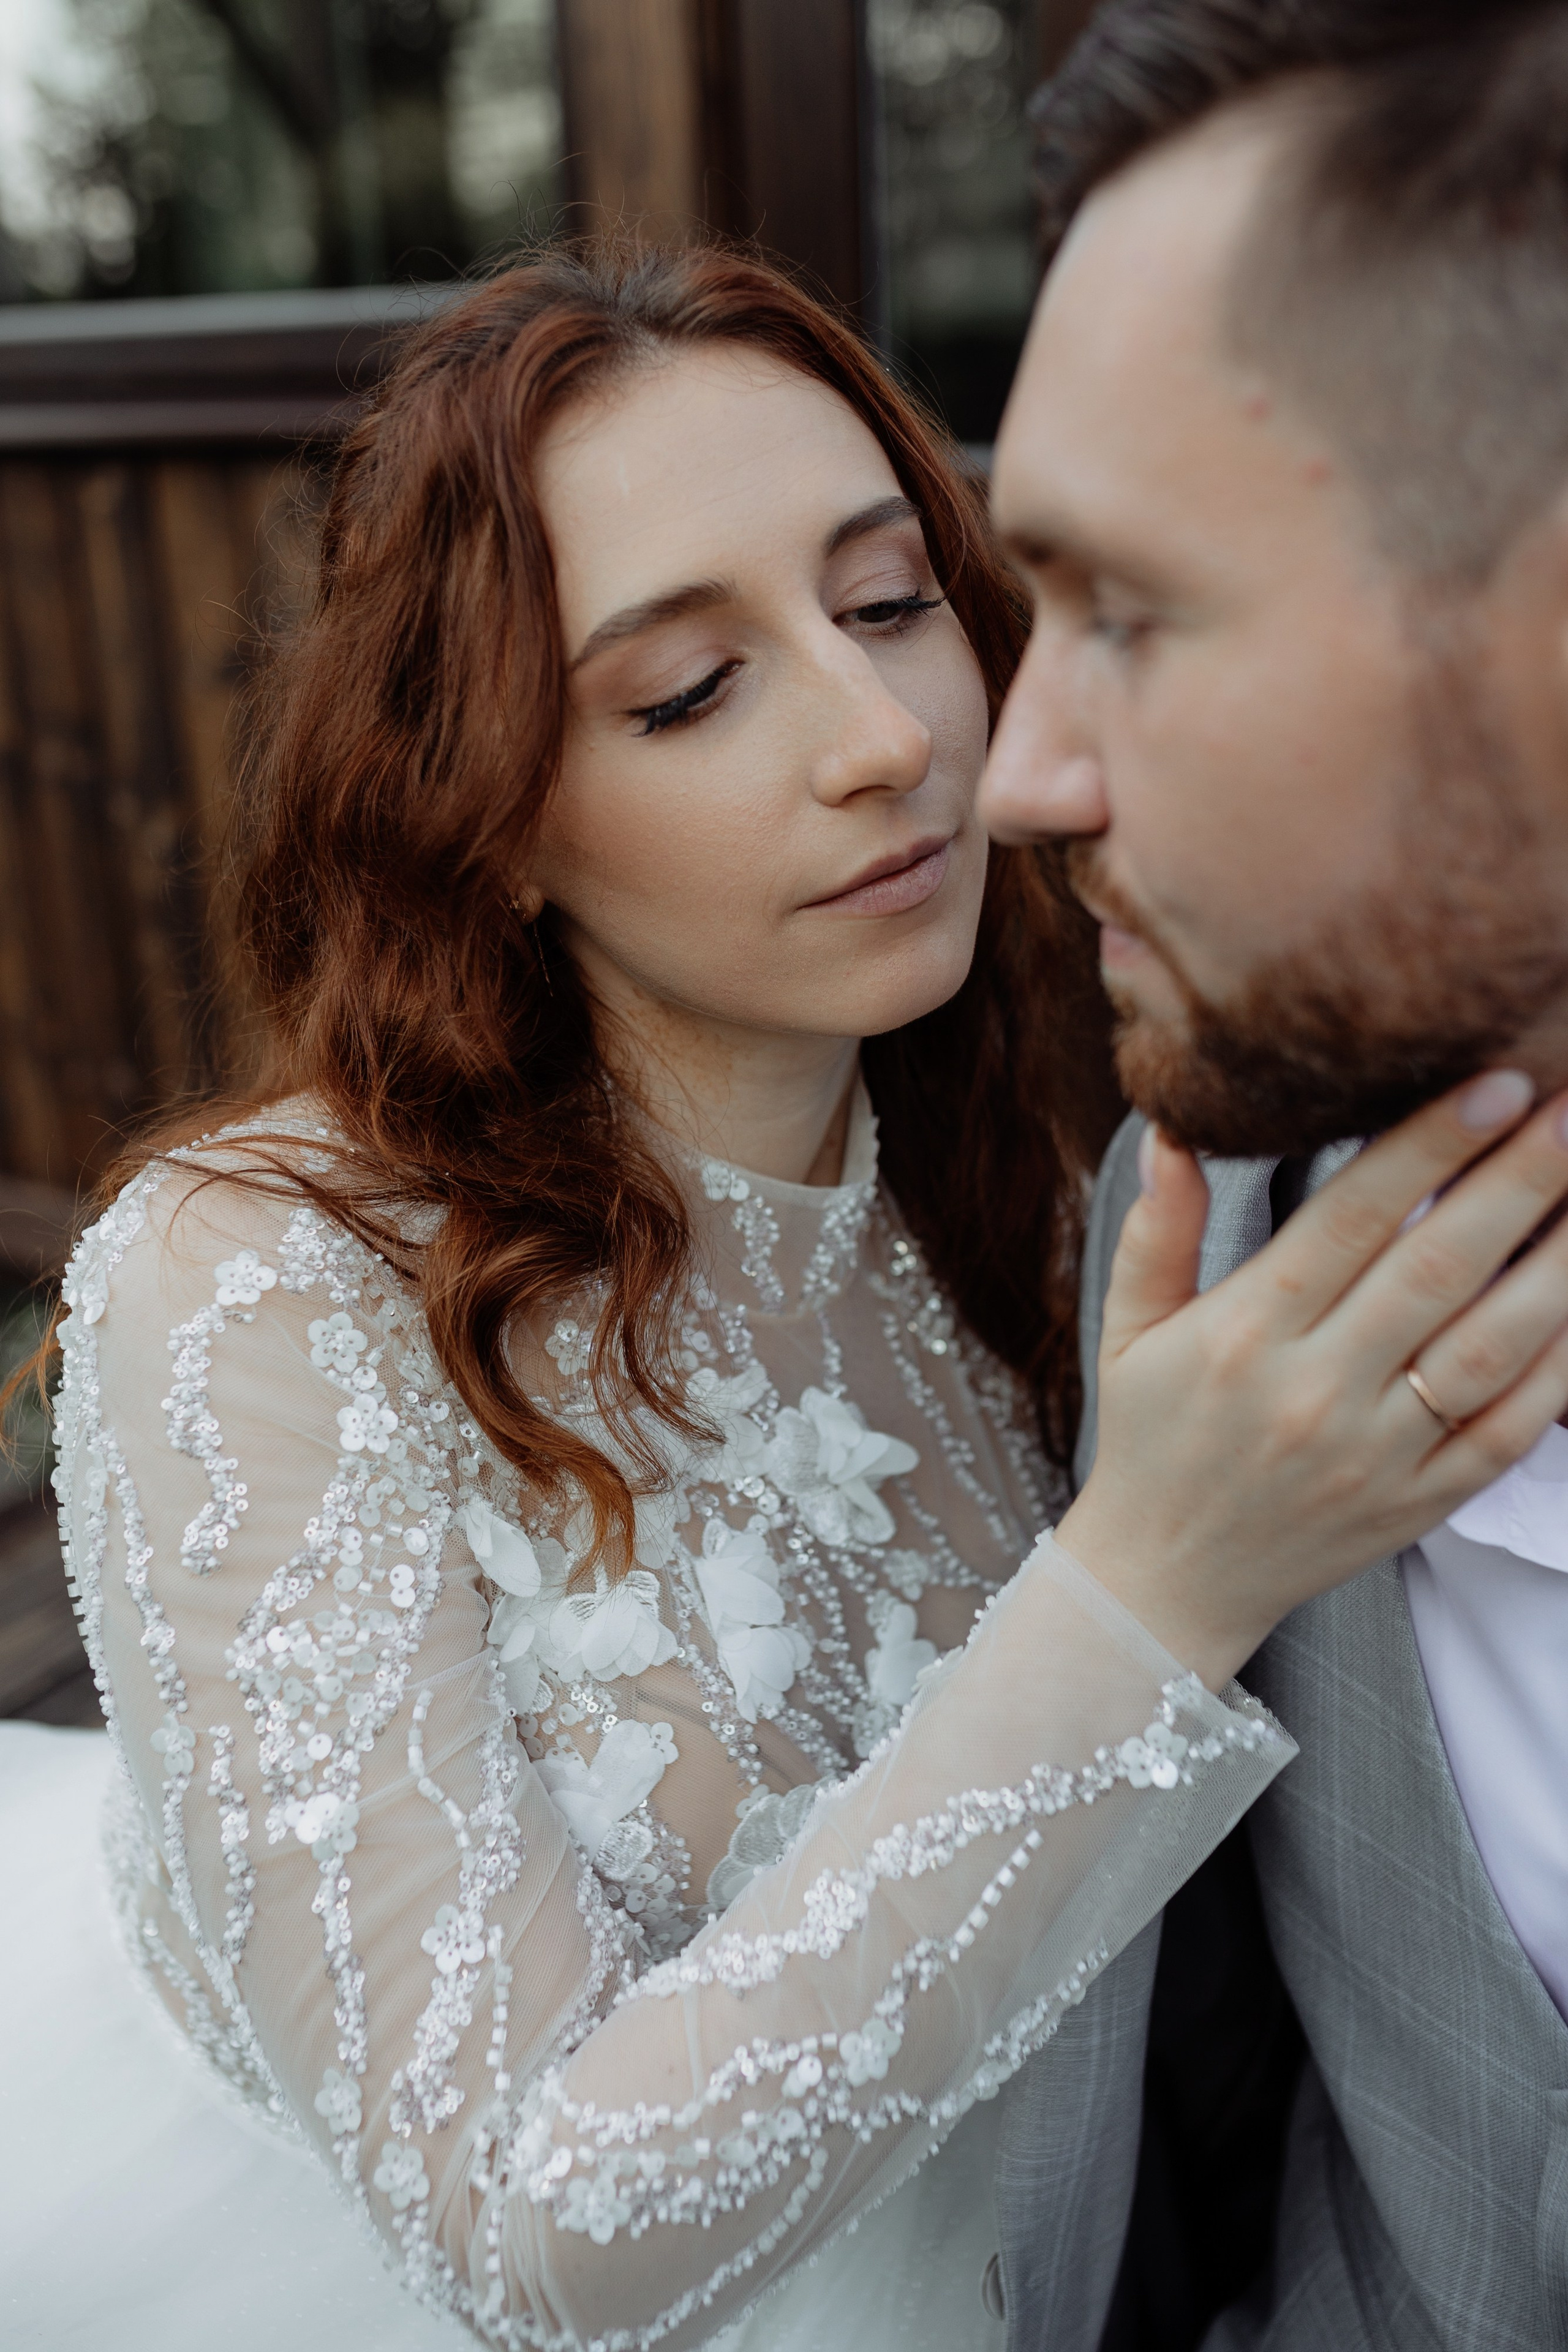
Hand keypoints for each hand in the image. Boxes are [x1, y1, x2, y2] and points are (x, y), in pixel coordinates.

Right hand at [1055, 1071, 1567, 1687]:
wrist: (1164, 1584)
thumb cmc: (1151, 1440)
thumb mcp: (1129, 1329)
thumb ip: (1158, 1228)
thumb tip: (1174, 1129)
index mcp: (1244, 1335)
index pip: (1350, 1219)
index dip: (1428, 1146)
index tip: (1493, 1082)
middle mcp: (1316, 1393)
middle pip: (1436, 1268)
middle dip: (1517, 1180)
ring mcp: (1376, 1454)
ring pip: (1490, 1346)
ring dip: (1558, 1263)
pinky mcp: (1421, 1503)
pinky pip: (1510, 1430)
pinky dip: (1562, 1366)